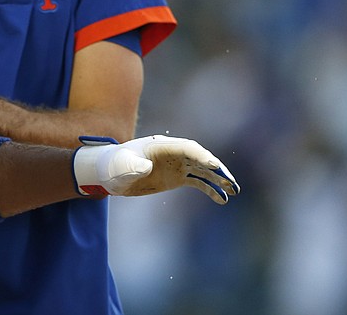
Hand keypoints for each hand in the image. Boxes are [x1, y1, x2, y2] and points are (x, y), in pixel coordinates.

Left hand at [72, 135, 239, 203]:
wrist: (111, 172)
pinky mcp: (177, 178)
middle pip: (200, 158)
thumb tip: (146, 167)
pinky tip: (222, 199)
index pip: (187, 148)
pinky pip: (198, 182)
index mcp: (162, 146)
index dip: (201, 156)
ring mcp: (177, 165)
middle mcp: (173, 153)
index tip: (214, 166)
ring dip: (219, 179)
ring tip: (234, 191)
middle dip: (217, 169)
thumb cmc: (115, 165)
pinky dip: (211, 190)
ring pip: (203, 170)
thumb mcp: (122, 165)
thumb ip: (133, 165)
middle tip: (231, 182)